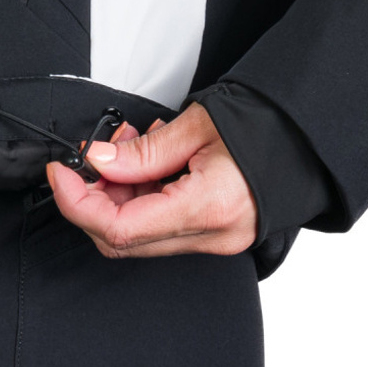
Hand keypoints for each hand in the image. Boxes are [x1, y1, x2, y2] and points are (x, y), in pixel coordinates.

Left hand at [46, 102, 256, 257]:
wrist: (306, 138)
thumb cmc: (265, 128)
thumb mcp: (196, 127)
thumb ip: (141, 152)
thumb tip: (98, 162)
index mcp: (207, 207)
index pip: (119, 228)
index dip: (77, 203)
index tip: (61, 174)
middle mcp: (211, 234)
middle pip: (122, 239)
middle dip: (94, 198)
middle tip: (91, 159)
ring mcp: (214, 239)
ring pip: (138, 234)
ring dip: (117, 194)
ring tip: (127, 148)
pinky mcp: (213, 233)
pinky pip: (160, 226)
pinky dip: (140, 197)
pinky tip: (145, 163)